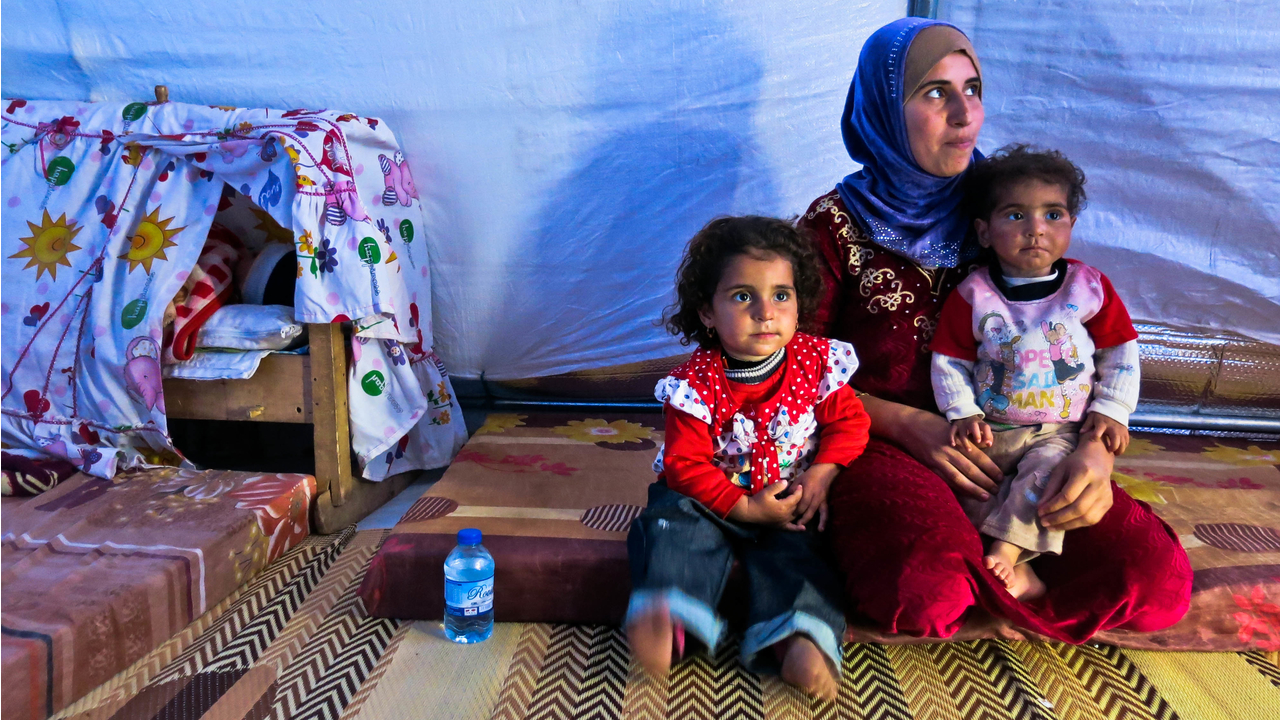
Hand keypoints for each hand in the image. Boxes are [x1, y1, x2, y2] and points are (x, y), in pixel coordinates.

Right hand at [728, 480, 802, 527]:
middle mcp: (785, 515)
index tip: (800, 486)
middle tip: (800, 492)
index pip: (795, 498)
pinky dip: (797, 528)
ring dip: (800, 510)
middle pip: (797, 506)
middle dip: (800, 499)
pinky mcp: (780, 526)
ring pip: (795, 515)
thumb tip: (787, 482)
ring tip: (803, 504)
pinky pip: (790, 528)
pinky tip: (803, 528)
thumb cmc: (758, 501)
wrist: (749, 512)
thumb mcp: (767, 491)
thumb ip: (778, 486)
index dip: (799, 491)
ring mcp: (783, 522)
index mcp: (783, 506)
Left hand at [786, 463, 838, 531]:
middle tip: (791, 521)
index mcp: (807, 490)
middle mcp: (814, 496)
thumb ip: (792, 489)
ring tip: (801, 526)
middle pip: (806, 509)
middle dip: (798, 515)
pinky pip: (825, 513)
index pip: (801, 502)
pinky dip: (823, 522)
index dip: (794, 509)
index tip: (787, 513)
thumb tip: (785, 497)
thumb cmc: (810, 475)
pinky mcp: (824, 502)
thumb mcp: (799, 479)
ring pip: (813, 512)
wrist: (824, 472)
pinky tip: (820, 529)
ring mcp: (820, 500)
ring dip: (807, 520)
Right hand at [881, 401, 1001, 499]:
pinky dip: (958, 489)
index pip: (979, 457)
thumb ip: (965, 440)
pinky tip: (967, 494)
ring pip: (959, 479)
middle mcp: (949, 451)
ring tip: (985, 497)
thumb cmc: (932, 423)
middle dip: (986, 481)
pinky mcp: (929, 467)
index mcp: (958, 439)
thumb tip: (983, 452)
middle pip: (971, 470)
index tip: (1001, 477)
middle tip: (996, 490)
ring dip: (974, 489)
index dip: (991, 468)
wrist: (908, 425)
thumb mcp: (952, 428)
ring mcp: (938, 460)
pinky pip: (946, 481)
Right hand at [951, 415, 991, 448]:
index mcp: (980, 423)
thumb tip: (989, 444)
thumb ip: (988, 437)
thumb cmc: (976, 428)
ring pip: (963, 432)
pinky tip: (953, 445)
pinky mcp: (954, 426)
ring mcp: (961, 424)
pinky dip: (952, 438)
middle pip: (973, 426)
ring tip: (969, 450)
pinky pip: (952, 432)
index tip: (987, 443)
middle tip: (978, 442)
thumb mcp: (983, 430)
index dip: (987, 434)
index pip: (985, 427)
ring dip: (965, 442)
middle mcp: (970, 422)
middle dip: (976, 434)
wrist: (964, 417)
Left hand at [1038, 437, 1114, 529]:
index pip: (1067, 496)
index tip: (1040, 512)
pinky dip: (1078, 524)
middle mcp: (1099, 485)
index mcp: (1085, 472)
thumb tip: (1041, 508)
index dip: (1052, 506)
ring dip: (1067, 525)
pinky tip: (1065, 524)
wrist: (1098, 459)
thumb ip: (1050, 489)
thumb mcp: (1059, 470)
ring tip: (1052, 527)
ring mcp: (1106, 496)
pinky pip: (1093, 519)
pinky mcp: (1109, 503)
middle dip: (1058, 518)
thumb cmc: (1075, 463)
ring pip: (1087, 518)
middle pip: (1078, 509)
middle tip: (1044, 522)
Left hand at [1081, 412, 1129, 454]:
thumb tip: (1081, 432)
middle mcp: (1113, 428)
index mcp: (1103, 424)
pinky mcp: (1126, 431)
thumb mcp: (1092, 417)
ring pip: (1123, 443)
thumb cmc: (1100, 414)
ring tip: (1115, 453)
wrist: (1114, 406)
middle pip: (1115, 441)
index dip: (1095, 437)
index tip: (1093, 440)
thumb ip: (1087, 425)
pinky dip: (1124, 446)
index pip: (1098, 432)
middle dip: (1113, 448)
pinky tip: (1119, 448)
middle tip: (1109, 451)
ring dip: (1120, 449)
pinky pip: (1127, 441)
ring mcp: (1121, 430)